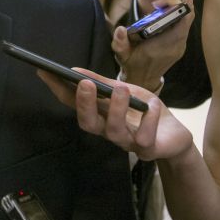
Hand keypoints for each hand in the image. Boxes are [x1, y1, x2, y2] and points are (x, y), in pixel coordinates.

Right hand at [36, 68, 191, 161]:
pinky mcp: (148, 149)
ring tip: (121, 89)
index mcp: (99, 114)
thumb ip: (103, 83)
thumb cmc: (145, 111)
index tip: (44, 70)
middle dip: (84, 104)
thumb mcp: (125, 91)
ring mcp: (127, 142)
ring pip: (113, 131)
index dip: (58, 88)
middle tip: (84, 84)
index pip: (73, 103)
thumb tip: (75, 70)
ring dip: (116, 108)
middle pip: (88, 123)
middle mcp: (108, 130)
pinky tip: (153, 106)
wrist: (175, 135)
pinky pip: (145, 137)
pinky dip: (149, 119)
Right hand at [113, 0, 194, 91]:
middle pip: (187, 21)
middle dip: (182, 5)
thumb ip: (119, 43)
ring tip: (170, 1)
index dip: (182, 8)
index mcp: (163, 47)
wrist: (143, 80)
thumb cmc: (132, 64)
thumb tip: (120, 29)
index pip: (181, 24)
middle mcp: (176, 47)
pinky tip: (173, 10)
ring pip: (187, 24)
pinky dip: (181, 17)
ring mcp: (180, 47)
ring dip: (182, 10)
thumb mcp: (121, 55)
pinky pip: (185, 28)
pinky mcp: (180, 46)